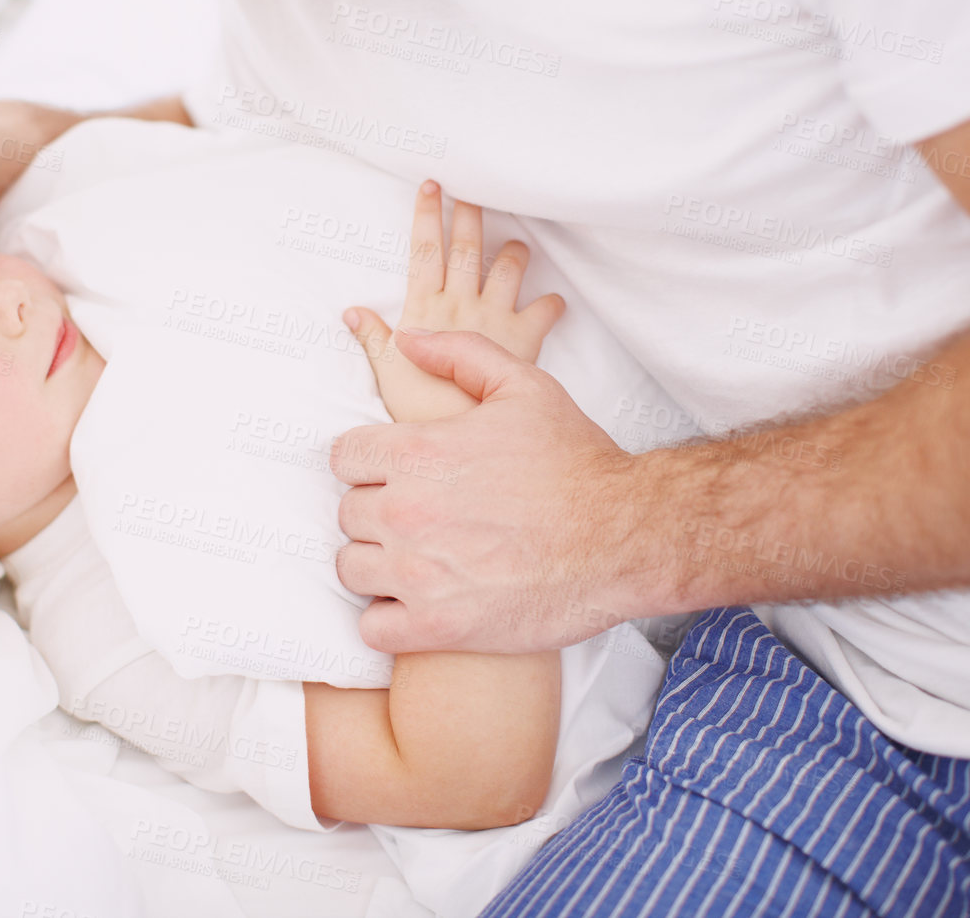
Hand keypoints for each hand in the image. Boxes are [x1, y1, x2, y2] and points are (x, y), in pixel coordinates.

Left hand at [331, 328, 647, 653]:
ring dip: (378, 564)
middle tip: (419, 517)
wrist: (626, 538)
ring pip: (351, 569)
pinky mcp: (438, 628)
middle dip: (377, 512)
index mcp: (418, 452)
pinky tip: (419, 605)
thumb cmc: (577, 463)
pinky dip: (388, 619)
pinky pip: (373, 628)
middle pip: (347, 514)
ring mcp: (419, 575)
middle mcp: (408, 511)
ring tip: (417, 560)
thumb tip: (406, 340)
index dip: (369, 463)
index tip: (397, 474)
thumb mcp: (524, 386)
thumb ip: (459, 354)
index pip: (343, 458)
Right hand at [344, 180, 564, 423]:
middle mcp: (461, 304)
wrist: (462, 430)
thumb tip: (351, 311)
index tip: (432, 186)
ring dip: (514, 252)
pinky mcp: (523, 338)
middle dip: (470, 216)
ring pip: (508, 269)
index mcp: (424, 308)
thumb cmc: (420, 408)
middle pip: (466, 249)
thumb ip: (372, 338)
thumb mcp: (385, 373)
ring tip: (518, 244)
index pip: (424, 250)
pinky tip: (556, 301)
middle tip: (476, 190)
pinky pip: (544, 311)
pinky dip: (552, 304)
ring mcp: (494, 317)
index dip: (427, 215)